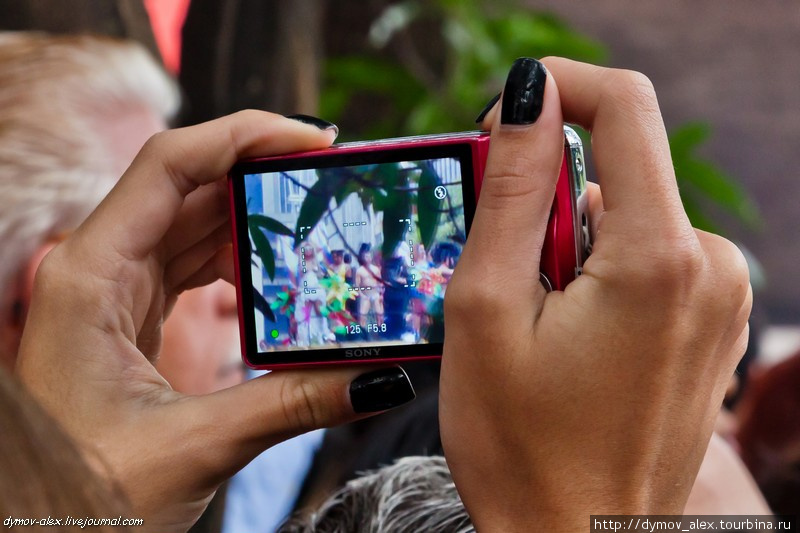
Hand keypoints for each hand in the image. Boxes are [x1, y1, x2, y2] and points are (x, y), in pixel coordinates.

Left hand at [15, 111, 414, 532]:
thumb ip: (292, 403)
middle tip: (333, 177)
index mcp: (90, 277)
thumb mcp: (195, 445)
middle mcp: (98, 268)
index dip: (243, 135)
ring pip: (192, 221)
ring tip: (317, 221)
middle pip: (188, 184)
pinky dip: (240, 256)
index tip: (313, 139)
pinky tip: (276, 273)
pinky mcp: (134, 313)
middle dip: (262, 171)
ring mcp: (115, 289)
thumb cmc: (80, 498)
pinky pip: (192, 260)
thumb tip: (379, 378)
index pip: (168, 164)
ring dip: (255, 215)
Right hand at [440, 58, 750, 531]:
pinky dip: (597, 272)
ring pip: (627, 217)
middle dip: (547, 194)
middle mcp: (711, 269)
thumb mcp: (487, 308)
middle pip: (619, 169)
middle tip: (498, 269)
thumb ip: (514, 190)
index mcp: (658, 258)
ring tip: (534, 321)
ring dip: (567, 245)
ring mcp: (719, 300)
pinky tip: (568, 334)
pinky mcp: (709, 323)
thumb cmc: (520, 445)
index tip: (502, 121)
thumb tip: (528, 97)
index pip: (624, 106)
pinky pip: (646, 258)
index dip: (556, 90)